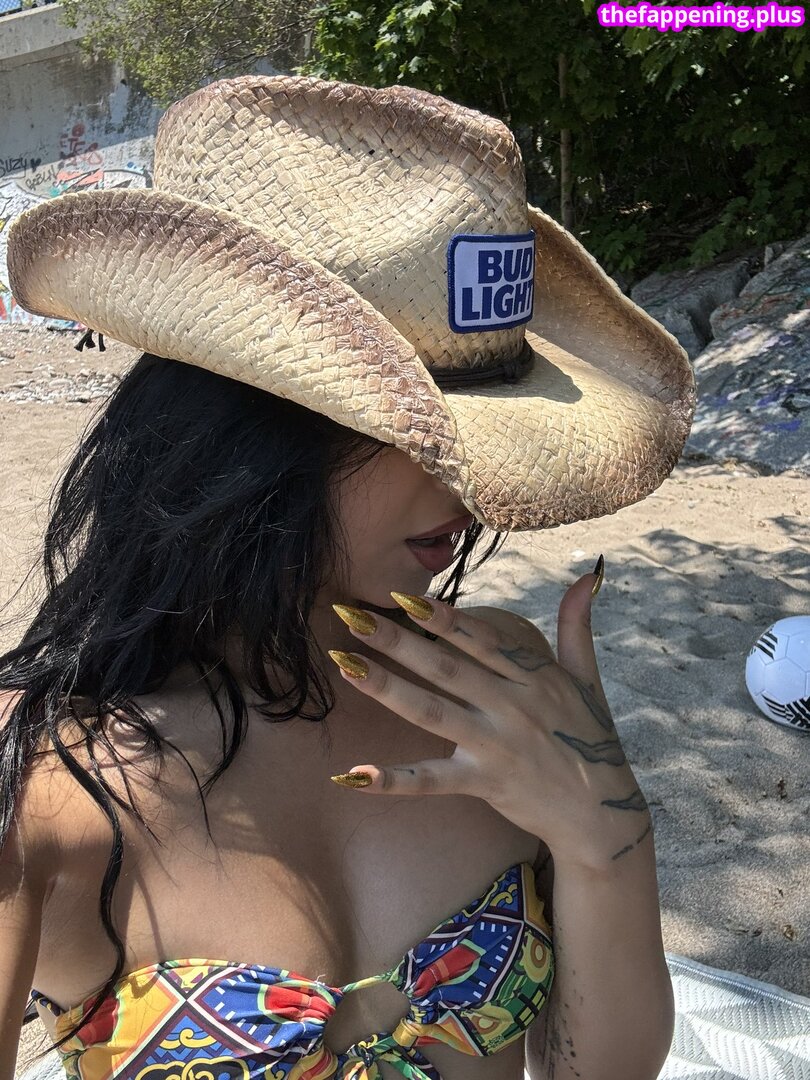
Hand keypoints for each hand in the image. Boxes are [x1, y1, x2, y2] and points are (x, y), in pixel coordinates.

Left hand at [328, 569, 652, 868]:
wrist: (603, 813)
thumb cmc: (591, 739)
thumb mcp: (589, 678)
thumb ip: (578, 625)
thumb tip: (590, 572)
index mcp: (533, 675)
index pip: (480, 639)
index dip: (442, 616)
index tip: (401, 595)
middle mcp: (513, 705)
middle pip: (447, 667)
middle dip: (398, 641)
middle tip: (351, 617)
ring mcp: (497, 744)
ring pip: (433, 712)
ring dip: (387, 689)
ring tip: (345, 667)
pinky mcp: (486, 783)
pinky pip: (433, 781)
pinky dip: (394, 780)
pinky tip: (354, 774)